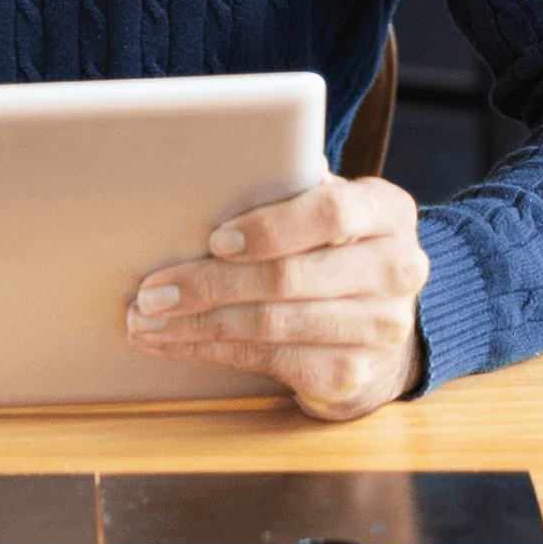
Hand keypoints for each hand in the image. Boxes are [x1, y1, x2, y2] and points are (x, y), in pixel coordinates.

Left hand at [126, 173, 429, 422]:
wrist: (384, 322)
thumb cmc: (335, 247)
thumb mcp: (327, 209)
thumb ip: (291, 187)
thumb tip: (221, 168)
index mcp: (387, 212)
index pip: (331, 213)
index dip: (270, 227)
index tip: (214, 239)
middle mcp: (396, 270)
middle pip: (289, 277)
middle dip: (208, 284)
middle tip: (150, 291)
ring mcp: (379, 329)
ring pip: (271, 325)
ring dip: (197, 325)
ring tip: (146, 322)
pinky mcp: (352, 374)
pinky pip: (271, 363)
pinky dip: (213, 352)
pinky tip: (177, 343)